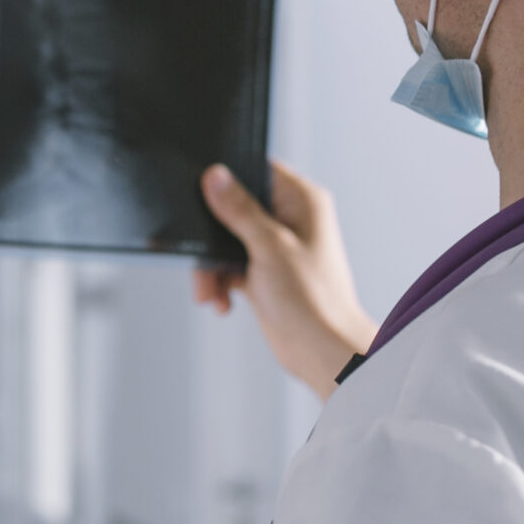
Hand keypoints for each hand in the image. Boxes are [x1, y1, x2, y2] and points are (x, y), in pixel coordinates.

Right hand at [195, 158, 375, 399]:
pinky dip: (220, 281)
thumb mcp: (269, 247)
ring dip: (213, 266)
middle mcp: (290, 219)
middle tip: (202, 258)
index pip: (257, 170)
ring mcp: (276, 247)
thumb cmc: (314, 300)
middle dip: (213, 236)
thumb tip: (216, 177)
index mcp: (301, 201)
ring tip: (210, 291)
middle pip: (234, 208)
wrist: (322, 352)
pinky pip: (230, 266)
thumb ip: (240, 211)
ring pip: (227, 241)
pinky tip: (221, 300)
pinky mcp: (264, 272)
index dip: (228, 178)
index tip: (201, 192)